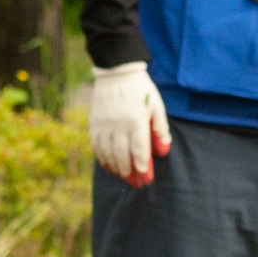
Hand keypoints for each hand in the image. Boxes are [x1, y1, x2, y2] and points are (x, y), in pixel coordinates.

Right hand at [85, 61, 168, 185]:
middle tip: (138, 183)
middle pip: (122, 155)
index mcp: (135, 120)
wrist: (116, 73)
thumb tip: (163, 150)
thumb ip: (160, 129)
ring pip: (108, 154)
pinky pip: (96, 147)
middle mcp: (118, 124)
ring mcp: (104, 125)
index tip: (146, 178)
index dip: (142, 166)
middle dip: (130, 172)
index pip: (138, 149)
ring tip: (125, 177)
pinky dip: (103, 159)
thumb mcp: (156, 106)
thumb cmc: (141, 91)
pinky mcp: (94, 124)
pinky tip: (110, 166)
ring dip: (116, 168)